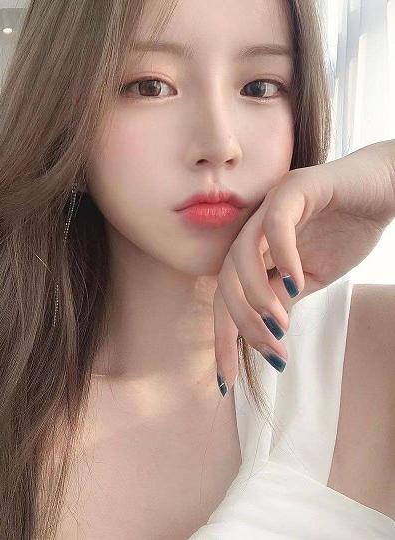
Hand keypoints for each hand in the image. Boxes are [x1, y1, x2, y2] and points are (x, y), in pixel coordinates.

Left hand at [214, 140, 394, 394]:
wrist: (383, 190)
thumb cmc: (344, 231)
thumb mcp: (310, 279)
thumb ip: (282, 301)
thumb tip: (263, 338)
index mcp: (253, 255)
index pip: (227, 302)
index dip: (223, 341)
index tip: (226, 383)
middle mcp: (252, 232)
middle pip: (225, 283)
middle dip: (240, 324)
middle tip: (271, 353)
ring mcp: (268, 208)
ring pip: (241, 254)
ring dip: (257, 295)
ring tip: (278, 325)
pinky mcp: (294, 188)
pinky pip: (278, 223)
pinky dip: (282, 255)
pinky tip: (296, 283)